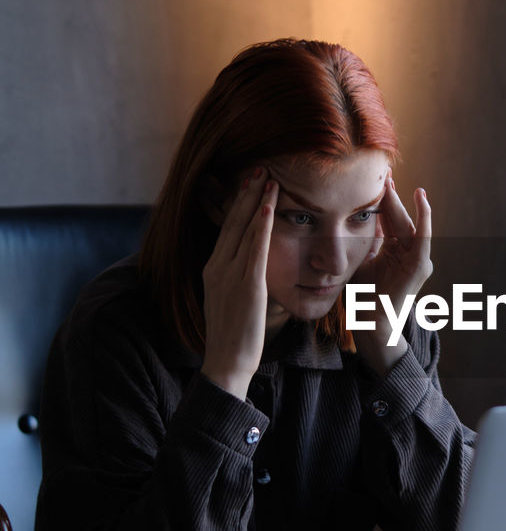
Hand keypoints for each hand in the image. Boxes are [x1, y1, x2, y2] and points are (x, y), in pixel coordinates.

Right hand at [200, 168, 278, 400]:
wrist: (225, 363)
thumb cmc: (233, 336)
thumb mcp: (229, 300)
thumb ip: (236, 278)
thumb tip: (249, 265)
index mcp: (212, 269)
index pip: (227, 228)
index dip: (238, 203)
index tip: (249, 183)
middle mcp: (217, 266)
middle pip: (232, 221)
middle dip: (246, 193)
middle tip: (259, 167)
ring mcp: (229, 274)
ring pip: (244, 229)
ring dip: (257, 200)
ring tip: (268, 177)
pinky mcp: (246, 285)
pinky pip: (255, 249)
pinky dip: (261, 225)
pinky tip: (269, 207)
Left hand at [354, 177, 431, 374]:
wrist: (370, 321)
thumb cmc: (362, 295)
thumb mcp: (361, 258)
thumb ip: (365, 239)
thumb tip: (357, 214)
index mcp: (396, 251)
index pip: (390, 220)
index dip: (383, 201)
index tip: (376, 180)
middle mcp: (409, 253)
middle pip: (399, 219)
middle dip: (391, 196)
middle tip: (383, 173)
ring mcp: (417, 259)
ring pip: (408, 224)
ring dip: (401, 201)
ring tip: (392, 181)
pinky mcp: (420, 265)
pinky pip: (423, 236)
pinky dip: (424, 217)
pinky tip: (421, 197)